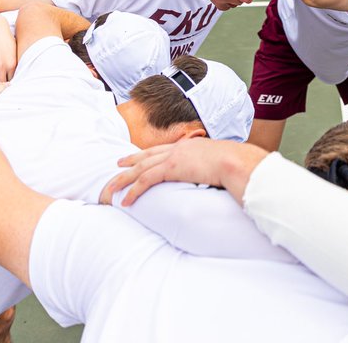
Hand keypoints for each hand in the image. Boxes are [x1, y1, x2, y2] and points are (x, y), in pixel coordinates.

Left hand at [100, 138, 266, 206]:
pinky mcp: (171, 168)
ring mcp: (174, 156)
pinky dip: (133, 191)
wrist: (237, 161)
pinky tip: (126, 201)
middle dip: (128, 163)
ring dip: (123, 181)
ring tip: (110, 191)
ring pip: (140, 168)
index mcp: (190, 146)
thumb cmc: (236, 165)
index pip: (161, 149)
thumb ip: (214, 168)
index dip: (145, 154)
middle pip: (146, 156)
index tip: (133, 158)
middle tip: (115, 168)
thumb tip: (217, 177)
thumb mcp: (222, 163)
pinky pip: (145, 180)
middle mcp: (179, 148)